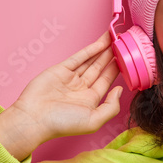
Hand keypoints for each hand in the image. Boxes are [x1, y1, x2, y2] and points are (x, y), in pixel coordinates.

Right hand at [3, 30, 123, 144]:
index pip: (107, 81)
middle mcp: (81, 88)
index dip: (118, 69)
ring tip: (115, 38)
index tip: (128, 58)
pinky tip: (101, 42)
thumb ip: (111, 107)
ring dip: (103, 50)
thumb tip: (120, 90)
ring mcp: (70, 78)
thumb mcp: (93, 121)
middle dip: (112, 56)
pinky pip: (78, 58)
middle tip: (123, 43)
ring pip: (90, 60)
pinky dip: (90, 50)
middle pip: (100, 68)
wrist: (34, 119)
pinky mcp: (60, 70)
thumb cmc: (62, 124)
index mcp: (90, 101)